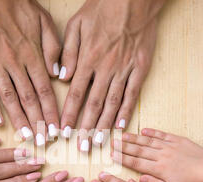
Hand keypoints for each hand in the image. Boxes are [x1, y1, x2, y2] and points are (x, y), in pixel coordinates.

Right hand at [0, 0, 60, 143]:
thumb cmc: (18, 6)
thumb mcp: (44, 21)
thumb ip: (54, 48)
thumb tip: (58, 74)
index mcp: (33, 56)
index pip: (46, 91)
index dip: (52, 112)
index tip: (57, 129)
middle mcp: (16, 63)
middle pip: (30, 99)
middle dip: (38, 123)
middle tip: (43, 142)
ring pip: (10, 97)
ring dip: (18, 119)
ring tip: (25, 137)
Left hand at [59, 0, 164, 150]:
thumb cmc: (103, 8)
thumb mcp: (77, 24)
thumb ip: (68, 52)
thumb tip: (62, 77)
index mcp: (88, 59)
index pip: (75, 94)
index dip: (68, 115)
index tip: (62, 132)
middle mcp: (105, 68)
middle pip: (93, 105)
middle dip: (86, 129)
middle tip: (81, 148)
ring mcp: (124, 70)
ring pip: (112, 103)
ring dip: (105, 126)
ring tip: (99, 143)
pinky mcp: (140, 68)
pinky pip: (133, 94)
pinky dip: (127, 111)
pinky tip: (121, 126)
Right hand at [112, 128, 202, 181]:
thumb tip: (139, 180)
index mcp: (159, 169)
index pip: (136, 163)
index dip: (123, 158)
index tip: (112, 155)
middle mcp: (161, 156)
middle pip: (138, 150)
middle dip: (123, 146)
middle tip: (112, 143)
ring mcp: (169, 147)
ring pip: (147, 141)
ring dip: (134, 138)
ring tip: (122, 135)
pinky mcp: (177, 140)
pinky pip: (162, 135)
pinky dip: (152, 132)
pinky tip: (143, 130)